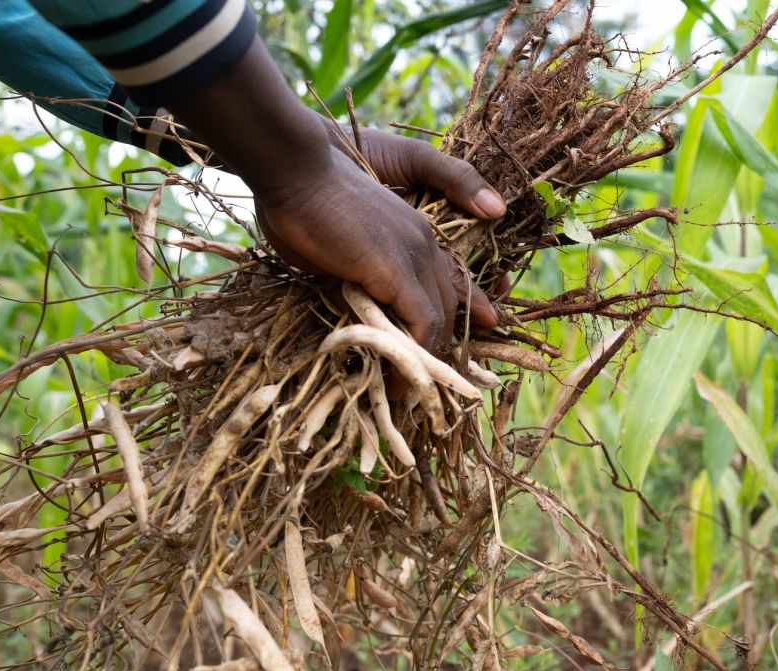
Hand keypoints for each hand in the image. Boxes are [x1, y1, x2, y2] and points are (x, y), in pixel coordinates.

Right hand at [164, 39, 504, 352]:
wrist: (295, 169)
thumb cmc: (301, 203)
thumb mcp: (337, 249)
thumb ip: (355, 278)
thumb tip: (356, 308)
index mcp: (414, 234)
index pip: (451, 278)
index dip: (469, 306)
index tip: (482, 328)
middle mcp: (425, 244)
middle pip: (451, 305)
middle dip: (444, 349)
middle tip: (429, 385)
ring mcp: (416, 255)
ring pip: (440, 321)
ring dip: (427, 363)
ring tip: (407, 394)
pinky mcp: (399, 270)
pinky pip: (422, 325)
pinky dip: (416, 358)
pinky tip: (399, 381)